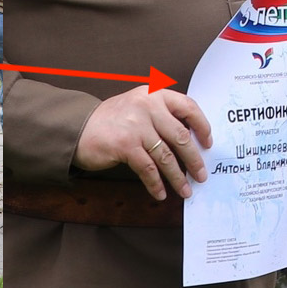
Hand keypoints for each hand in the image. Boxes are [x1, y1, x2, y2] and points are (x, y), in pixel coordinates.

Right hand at [73, 85, 211, 201]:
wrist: (78, 128)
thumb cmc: (111, 120)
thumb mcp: (137, 105)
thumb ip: (160, 114)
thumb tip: (190, 140)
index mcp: (153, 94)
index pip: (188, 106)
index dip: (202, 126)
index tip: (208, 143)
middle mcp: (147, 106)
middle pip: (181, 136)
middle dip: (194, 160)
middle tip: (201, 175)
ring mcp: (136, 125)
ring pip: (167, 156)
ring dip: (178, 177)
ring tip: (185, 190)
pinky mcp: (125, 145)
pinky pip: (149, 169)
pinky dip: (157, 184)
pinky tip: (161, 193)